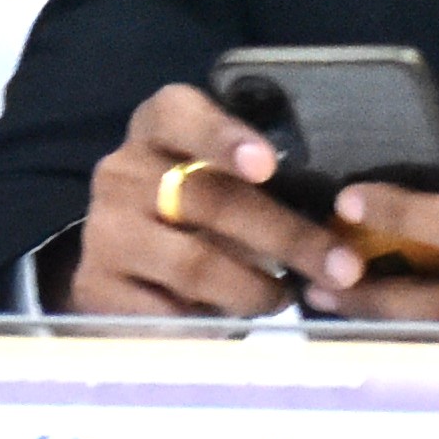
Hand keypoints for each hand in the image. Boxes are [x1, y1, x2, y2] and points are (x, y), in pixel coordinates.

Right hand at [63, 77, 320, 317]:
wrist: (122, 259)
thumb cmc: (196, 208)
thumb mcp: (222, 178)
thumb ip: (265, 186)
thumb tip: (338, 228)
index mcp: (157, 127)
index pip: (180, 115)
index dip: (224, 137)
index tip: (267, 166)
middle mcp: (122, 170)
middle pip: (209, 199)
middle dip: (286, 235)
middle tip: (341, 266)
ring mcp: (105, 229)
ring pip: (194, 263)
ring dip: (254, 288)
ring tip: (284, 298)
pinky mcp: (96, 285)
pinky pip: (166, 313)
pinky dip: (210, 323)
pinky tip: (233, 324)